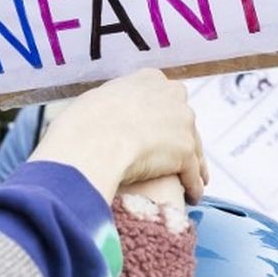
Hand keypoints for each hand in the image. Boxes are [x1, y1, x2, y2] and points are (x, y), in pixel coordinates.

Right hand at [30, 69, 205, 203]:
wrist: (92, 142)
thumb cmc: (83, 123)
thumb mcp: (97, 100)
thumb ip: (114, 103)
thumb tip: (106, 113)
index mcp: (149, 79)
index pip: (165, 95)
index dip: (162, 115)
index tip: (159, 130)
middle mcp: (172, 95)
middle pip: (183, 121)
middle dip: (180, 139)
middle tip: (175, 158)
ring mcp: (182, 123)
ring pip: (193, 148)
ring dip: (193, 166)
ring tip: (192, 183)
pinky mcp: (186, 152)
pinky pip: (193, 173)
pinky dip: (193, 186)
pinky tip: (191, 197)